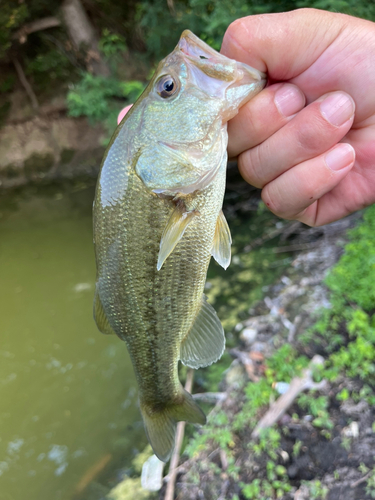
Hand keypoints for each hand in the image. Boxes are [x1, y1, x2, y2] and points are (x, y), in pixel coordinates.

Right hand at [221, 9, 374, 225]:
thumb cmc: (367, 66)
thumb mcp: (308, 34)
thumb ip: (250, 42)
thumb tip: (212, 74)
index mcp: (252, 100)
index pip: (213, 115)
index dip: (241, 107)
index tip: (284, 89)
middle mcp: (258, 139)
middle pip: (232, 145)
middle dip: (279, 120)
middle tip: (321, 99)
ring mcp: (276, 174)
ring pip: (256, 172)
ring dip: (306, 142)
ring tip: (343, 119)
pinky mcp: (297, 204)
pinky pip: (281, 199)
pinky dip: (316, 176)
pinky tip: (344, 156)